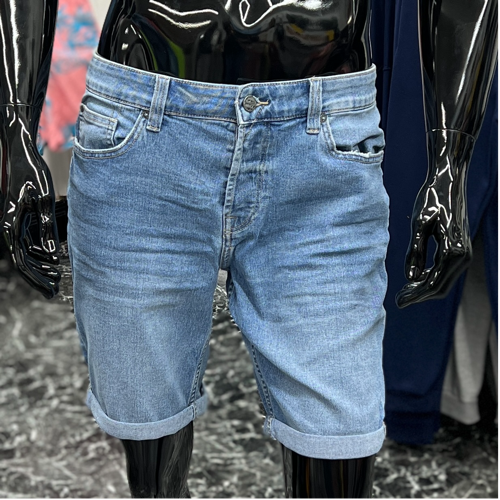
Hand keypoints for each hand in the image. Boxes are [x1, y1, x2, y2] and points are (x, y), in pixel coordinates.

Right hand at [1, 115, 60, 298]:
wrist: (22, 153)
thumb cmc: (31, 173)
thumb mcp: (42, 200)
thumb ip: (47, 228)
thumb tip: (53, 255)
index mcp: (11, 226)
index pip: (23, 262)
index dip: (37, 278)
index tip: (50, 290)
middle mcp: (10, 227)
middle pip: (24, 261)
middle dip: (39, 277)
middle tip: (54, 290)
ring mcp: (15, 223)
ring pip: (27, 253)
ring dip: (41, 266)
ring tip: (55, 278)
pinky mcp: (21, 218)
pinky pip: (29, 241)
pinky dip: (41, 252)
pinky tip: (52, 260)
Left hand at [396, 131, 473, 308]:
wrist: (448, 181)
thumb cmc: (431, 199)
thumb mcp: (418, 225)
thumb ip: (415, 252)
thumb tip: (410, 278)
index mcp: (453, 251)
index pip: (433, 283)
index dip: (415, 296)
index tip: (398, 302)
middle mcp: (463, 255)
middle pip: (440, 287)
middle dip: (419, 295)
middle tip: (398, 300)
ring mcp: (464, 253)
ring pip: (444, 281)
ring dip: (424, 288)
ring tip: (404, 291)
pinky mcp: (460, 249)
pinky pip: (445, 271)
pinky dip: (430, 278)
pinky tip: (415, 278)